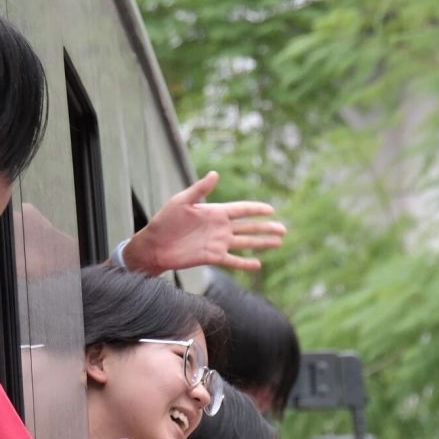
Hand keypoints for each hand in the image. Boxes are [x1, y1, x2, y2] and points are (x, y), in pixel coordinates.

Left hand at [128, 171, 287, 274]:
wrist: (155, 244)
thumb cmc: (165, 220)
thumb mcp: (181, 201)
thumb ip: (200, 190)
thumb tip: (216, 174)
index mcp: (214, 212)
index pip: (241, 210)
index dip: (256, 209)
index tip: (271, 209)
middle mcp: (220, 228)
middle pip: (248, 227)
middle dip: (266, 228)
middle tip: (283, 229)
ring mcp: (218, 243)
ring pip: (245, 242)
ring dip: (262, 243)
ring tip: (278, 242)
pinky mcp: (212, 257)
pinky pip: (232, 261)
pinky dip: (245, 263)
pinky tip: (258, 265)